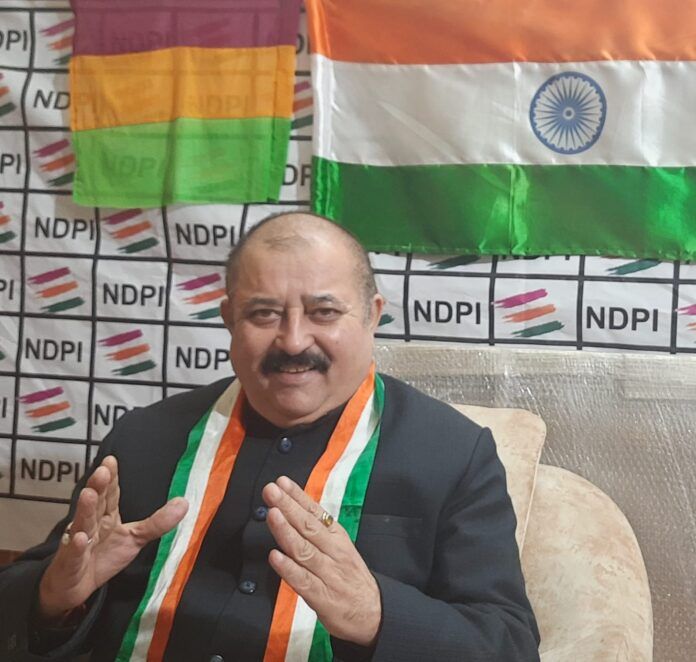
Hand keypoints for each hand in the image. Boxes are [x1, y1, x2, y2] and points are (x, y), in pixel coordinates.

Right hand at [38, 455, 187, 623]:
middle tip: (101, 471)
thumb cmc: (103, 557)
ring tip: (88, 494)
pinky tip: (79, 538)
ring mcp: (78, 543)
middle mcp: (91, 525)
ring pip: (82, 523)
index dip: (110, 478)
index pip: (110, 494)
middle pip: (96, 503)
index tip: (111, 461)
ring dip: (85, 509)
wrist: (75, 588)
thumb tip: (184, 503)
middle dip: (98, 487)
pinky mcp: (71, 564)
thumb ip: (157, 522)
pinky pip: (73, 554)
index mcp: (106, 516)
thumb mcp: (135, 538)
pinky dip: (76, 546)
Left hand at [262, 476, 380, 646]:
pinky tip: (275, 557)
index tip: (282, 482)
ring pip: (304, 550)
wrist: (374, 613)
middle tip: (271, 491)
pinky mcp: (323, 597)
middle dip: (288, 506)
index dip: (298, 496)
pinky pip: (303, 581)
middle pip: (308, 526)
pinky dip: (289, 569)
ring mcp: (328, 574)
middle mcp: (333, 552)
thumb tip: (293, 508)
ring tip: (272, 514)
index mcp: (337, 537)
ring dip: (286, 531)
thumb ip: (317, 531)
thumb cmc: (350, 577)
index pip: (315, 512)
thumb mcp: (340, 547)